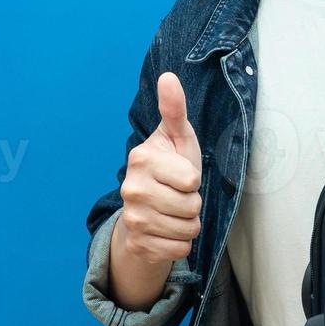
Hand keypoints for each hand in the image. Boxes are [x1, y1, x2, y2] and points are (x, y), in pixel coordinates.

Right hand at [117, 71, 202, 264]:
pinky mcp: (137, 243)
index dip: (193, 179)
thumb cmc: (171, 167)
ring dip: (189, 223)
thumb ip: (174, 109)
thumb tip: (168, 77)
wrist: (147, 209)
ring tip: (174, 211)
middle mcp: (131, 189)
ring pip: (188, 229)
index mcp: (141, 159)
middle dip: (193, 203)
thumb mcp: (177, 137)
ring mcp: (132, 218)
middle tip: (178, 195)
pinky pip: (180, 249)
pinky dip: (181, 243)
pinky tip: (167, 230)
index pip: (190, 180)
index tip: (180, 174)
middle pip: (191, 207)